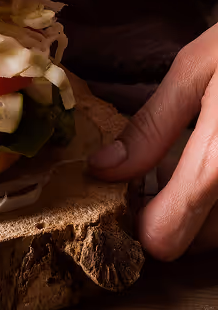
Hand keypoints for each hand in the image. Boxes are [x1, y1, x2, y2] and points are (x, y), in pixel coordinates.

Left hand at [89, 22, 217, 258]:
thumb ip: (151, 127)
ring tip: (196, 158)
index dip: (142, 222)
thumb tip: (104, 169)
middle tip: (160, 168)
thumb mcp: (195, 70)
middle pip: (202, 240)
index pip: (168, 235)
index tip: (132, 192)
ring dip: (206, 207)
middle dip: (175, 211)